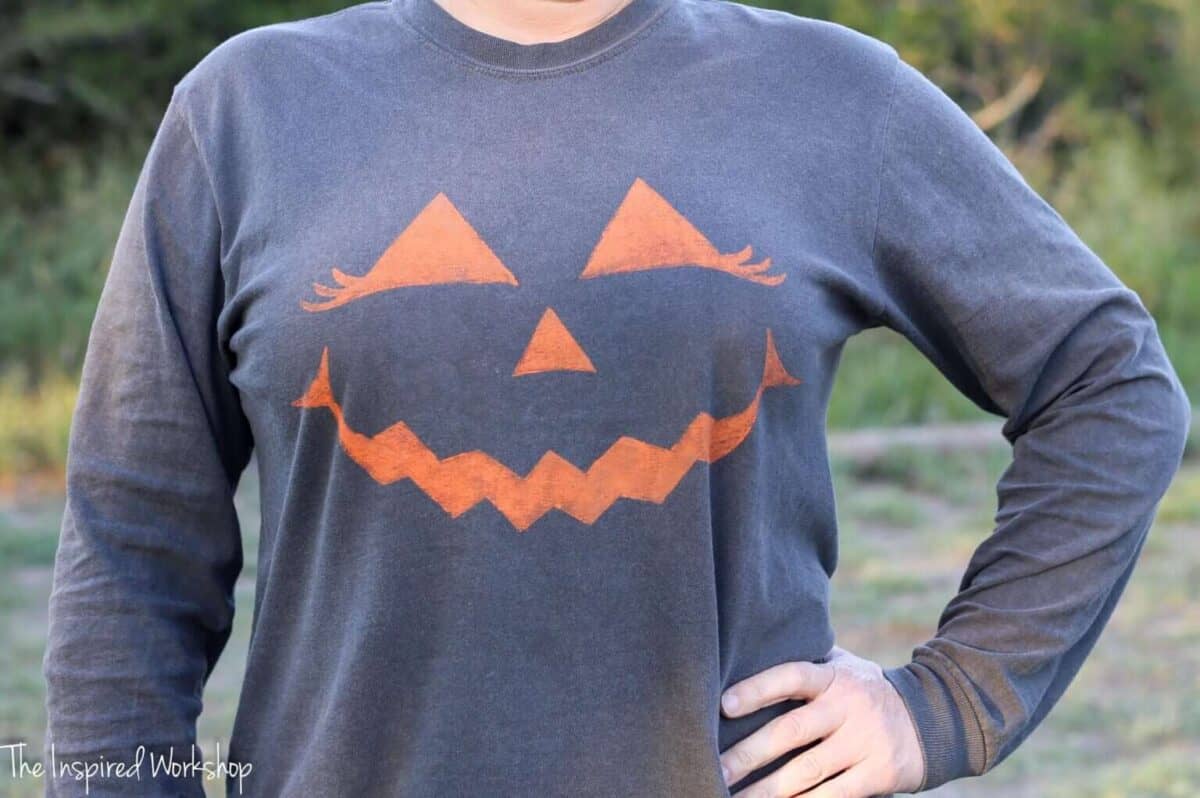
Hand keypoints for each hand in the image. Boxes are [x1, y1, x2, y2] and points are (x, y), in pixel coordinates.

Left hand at [718, 645, 924, 796]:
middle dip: (749, 753)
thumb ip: (805, 662)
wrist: (933, 719)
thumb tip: (749, 651)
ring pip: (807, 771)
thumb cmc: (864, 691)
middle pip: (791, 730)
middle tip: (717, 769)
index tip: (724, 705)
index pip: (791, 677)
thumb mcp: (842, 666)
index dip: (757, 689)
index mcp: (833, 677)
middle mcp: (848, 707)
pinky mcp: (877, 773)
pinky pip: (833, 795)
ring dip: (767, 790)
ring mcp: (863, 742)